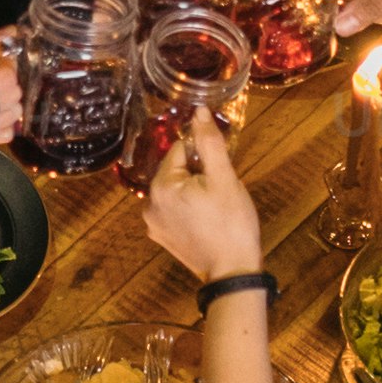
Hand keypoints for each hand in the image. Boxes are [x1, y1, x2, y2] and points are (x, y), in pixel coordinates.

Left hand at [137, 114, 266, 281]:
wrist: (232, 271)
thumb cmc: (232, 222)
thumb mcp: (224, 178)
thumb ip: (209, 142)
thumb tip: (197, 110)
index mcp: (161, 186)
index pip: (179, 151)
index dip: (203, 157)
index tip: (219, 173)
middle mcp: (149, 204)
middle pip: (175, 171)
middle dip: (197, 174)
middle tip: (219, 192)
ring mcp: (153, 224)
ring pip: (175, 191)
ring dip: (192, 191)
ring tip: (213, 207)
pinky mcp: (161, 238)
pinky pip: (173, 210)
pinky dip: (187, 209)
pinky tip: (205, 221)